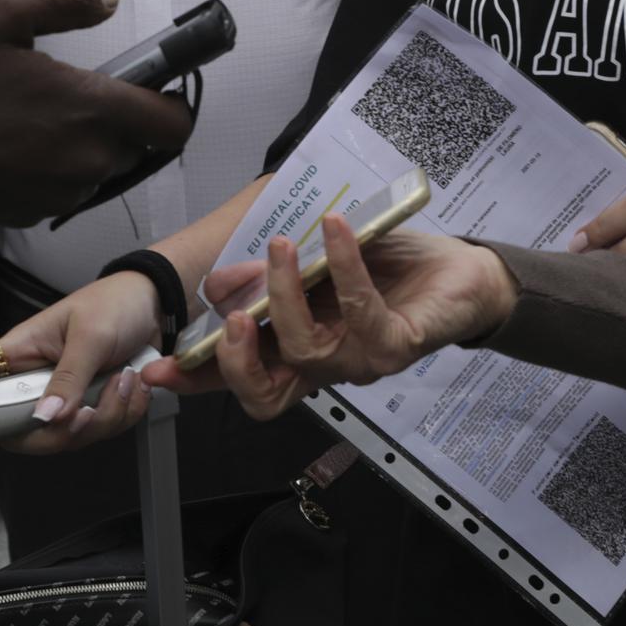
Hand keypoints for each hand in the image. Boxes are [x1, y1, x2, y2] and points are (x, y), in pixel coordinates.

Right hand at [0, 0, 194, 228]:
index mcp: (90, 110)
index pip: (172, 125)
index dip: (172, 105)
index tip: (155, 88)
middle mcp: (83, 162)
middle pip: (133, 147)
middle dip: (114, 121)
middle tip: (71, 91)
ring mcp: (55, 195)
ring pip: (93, 170)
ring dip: (76, 145)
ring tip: (28, 114)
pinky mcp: (26, 214)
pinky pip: (56, 189)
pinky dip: (44, 169)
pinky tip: (5, 142)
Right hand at [0, 270, 165, 454]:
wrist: (155, 303)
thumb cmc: (113, 303)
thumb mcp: (90, 335)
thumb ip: (69, 378)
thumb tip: (47, 418)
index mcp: (18, 352)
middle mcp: (33, 380)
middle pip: (20, 432)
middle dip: (61, 431)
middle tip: (89, 410)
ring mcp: (61, 397)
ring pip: (64, 437)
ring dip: (104, 418)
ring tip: (125, 381)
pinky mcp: (88, 407)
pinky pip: (97, 433)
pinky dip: (122, 416)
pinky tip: (134, 387)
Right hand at [153, 214, 515, 420]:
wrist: (465, 271)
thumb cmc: (392, 269)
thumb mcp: (317, 261)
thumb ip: (269, 274)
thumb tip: (223, 283)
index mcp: (299, 350)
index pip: (244, 376)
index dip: (200, 380)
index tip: (161, 370)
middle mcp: (327, 365)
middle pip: (266, 395)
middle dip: (235, 360)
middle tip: (231, 315)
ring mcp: (361, 362)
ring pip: (305, 350)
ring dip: (284, 295)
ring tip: (283, 247)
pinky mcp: (398, 347)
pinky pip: (361, 313)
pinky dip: (342, 264)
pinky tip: (334, 229)